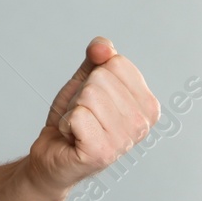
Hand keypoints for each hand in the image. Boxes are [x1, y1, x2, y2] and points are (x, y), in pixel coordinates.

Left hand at [24, 36, 160, 199]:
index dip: (95, 76)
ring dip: (73, 109)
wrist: (54, 152)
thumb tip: (103, 47)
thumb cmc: (75, 118)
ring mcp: (124, 141)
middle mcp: (142, 124)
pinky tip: (72, 137)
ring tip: (78, 126)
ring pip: (88, 96)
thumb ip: (98, 57)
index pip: (117, 63)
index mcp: (147, 105)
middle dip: (81, 94)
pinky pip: (77, 116)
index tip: (93, 99)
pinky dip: (66, 123)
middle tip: (83, 115)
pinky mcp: (102, 153)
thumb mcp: (86, 80)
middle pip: (101, 79)